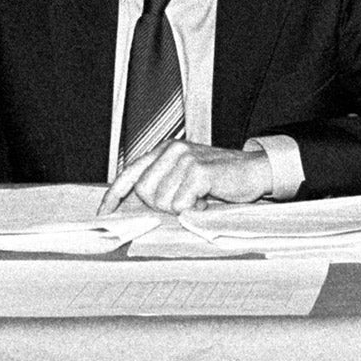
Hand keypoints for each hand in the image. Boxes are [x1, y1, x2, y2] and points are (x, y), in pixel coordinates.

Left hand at [99, 141, 274, 214]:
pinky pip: (181, 204)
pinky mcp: (199, 171)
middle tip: (185, 201)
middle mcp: (173, 150)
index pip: (130, 172)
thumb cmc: (223, 177)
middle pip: (144, 192)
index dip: (114, 194)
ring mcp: (186, 158)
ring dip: (182, 207)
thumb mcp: (187, 175)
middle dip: (162, 205)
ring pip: (162, 201)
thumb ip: (163, 182)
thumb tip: (136, 204)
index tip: (105, 211)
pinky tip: (207, 198)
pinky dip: (194, 208)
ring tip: (200, 197)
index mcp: (166, 150)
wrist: (256, 171)